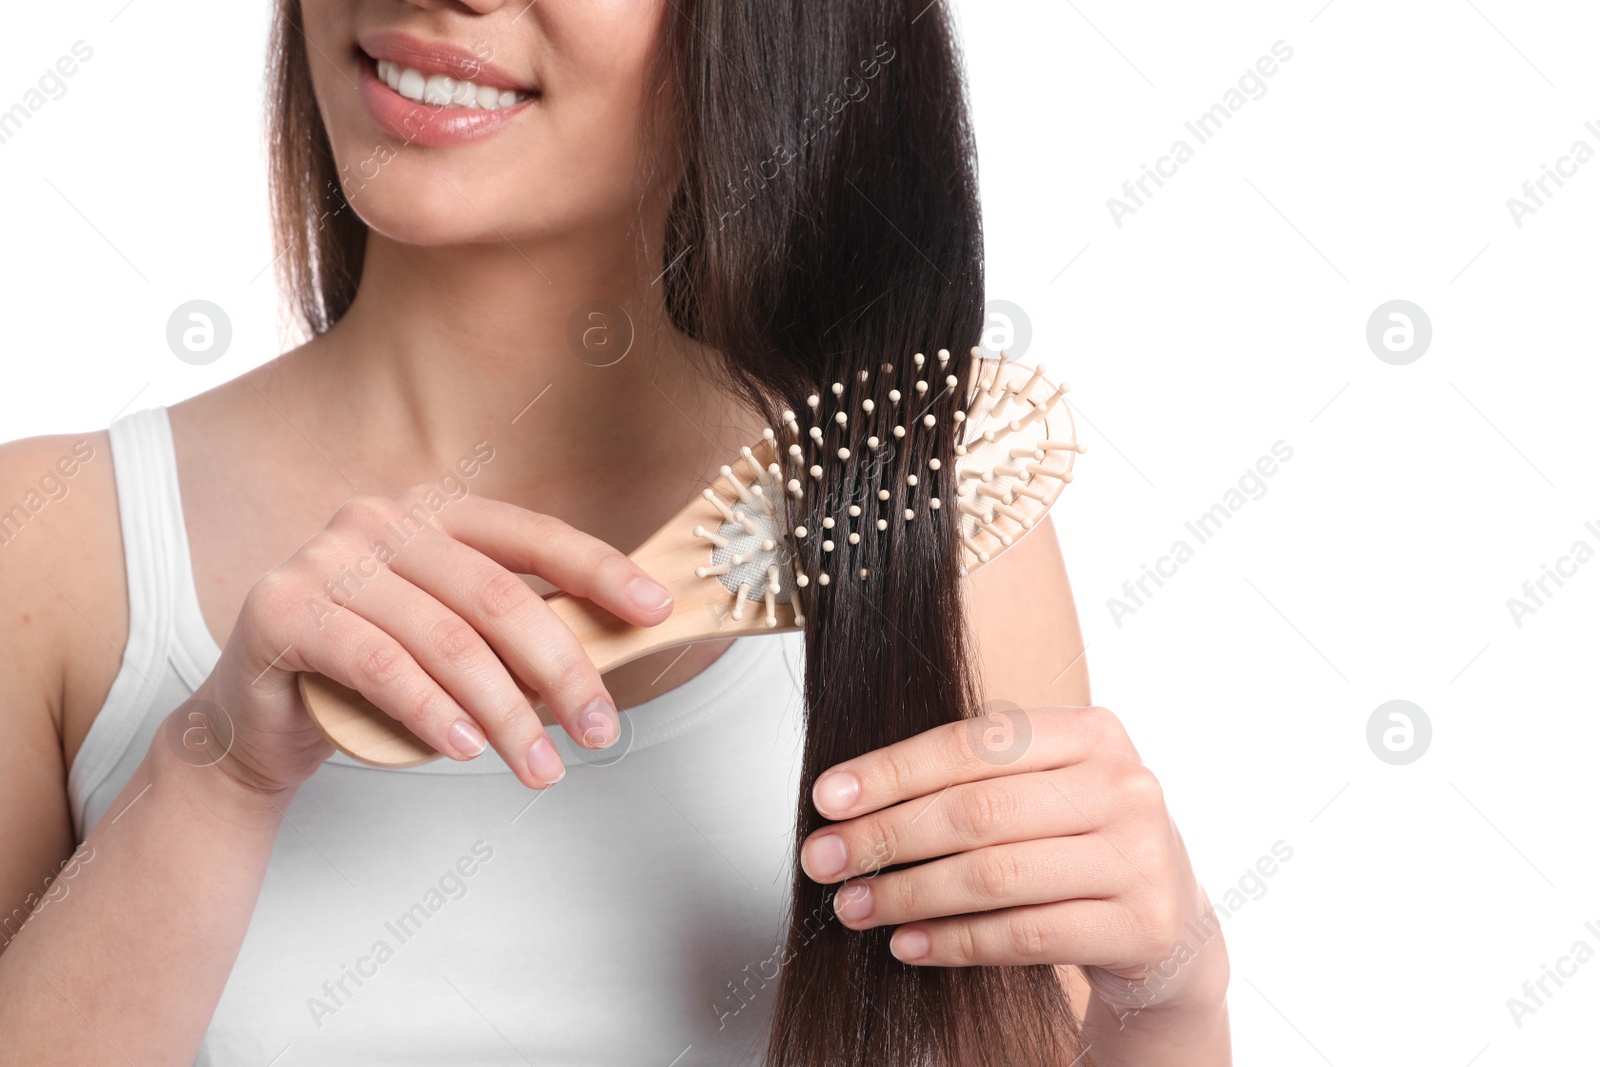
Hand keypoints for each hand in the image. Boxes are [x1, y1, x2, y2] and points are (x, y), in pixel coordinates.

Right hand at [175, 487, 674, 797]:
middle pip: (498, 597)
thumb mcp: (452, 639)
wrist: (258, 720)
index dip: (601, 571)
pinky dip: (431, 712)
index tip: (655, 611)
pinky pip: (380, 666)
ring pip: (447, 641)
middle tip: (600, 730)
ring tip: (540, 768)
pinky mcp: (283, 612)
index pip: (533, 535)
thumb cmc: (372, 676)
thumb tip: (619, 644)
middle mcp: (378, 521)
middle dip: (563, 669)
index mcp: (432, 510)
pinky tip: (465, 748)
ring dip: (506, 714)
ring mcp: (326, 560)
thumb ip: (516, 628)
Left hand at [798, 704, 1227, 1019]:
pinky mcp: (1142, 925)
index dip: (892, 771)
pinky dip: (955, 942)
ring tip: (854, 906)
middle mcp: (1124, 785)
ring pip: (996, 876)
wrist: (1170, 920)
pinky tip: (907, 943)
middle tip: (823, 859)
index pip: (973, 744)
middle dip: (886, 836)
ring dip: (909, 894)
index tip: (827, 798)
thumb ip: (972, 778)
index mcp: (1091, 731)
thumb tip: (849, 801)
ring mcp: (1139, 856)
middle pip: (977, 811)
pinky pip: (1026, 936)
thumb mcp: (1046, 788)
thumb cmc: (1079, 841)